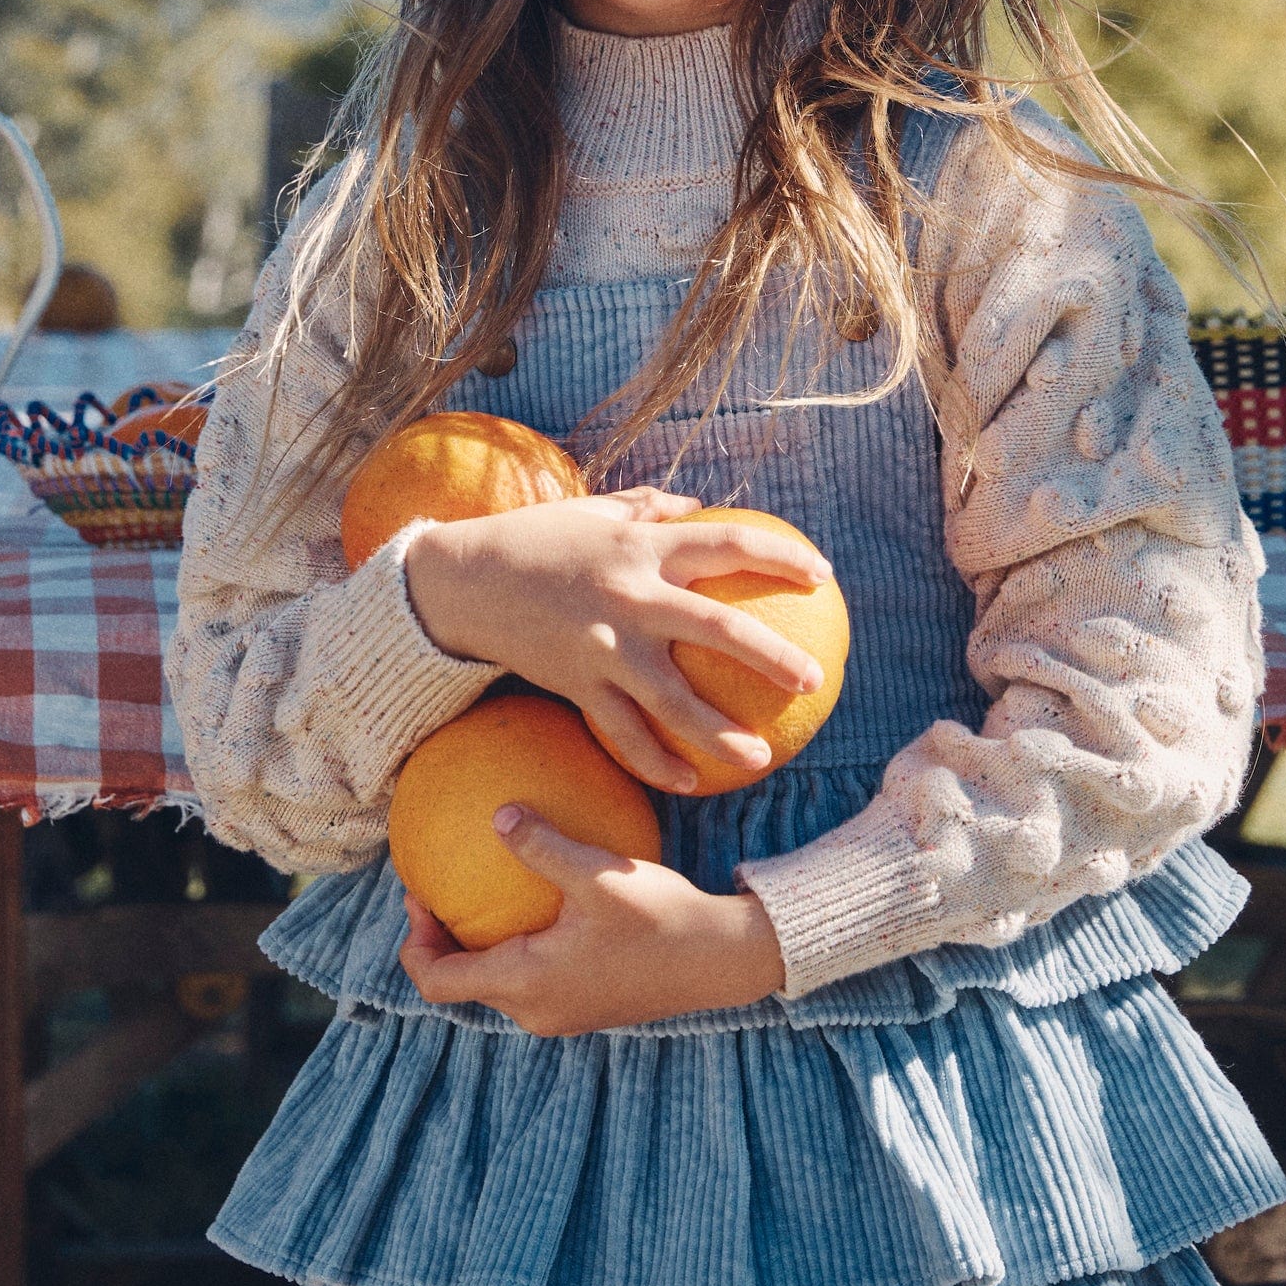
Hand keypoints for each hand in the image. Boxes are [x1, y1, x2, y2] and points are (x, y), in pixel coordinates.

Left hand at [397, 806, 788, 1034]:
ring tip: (480, 895)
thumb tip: (497, 815)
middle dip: (441, 941)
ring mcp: (561, 1015)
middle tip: (437, 890)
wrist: (722, 960)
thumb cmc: (662, 918)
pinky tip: (535, 907)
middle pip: (462, 986)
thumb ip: (542, 845)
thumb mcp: (598, 874)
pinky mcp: (584, 1007)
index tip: (418, 896)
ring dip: (479, 946)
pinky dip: (513, 951)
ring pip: (496, 985)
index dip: (414, 943)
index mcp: (527, 984)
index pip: (438, 982)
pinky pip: (529, 982)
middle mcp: (536, 1011)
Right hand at [403, 490, 830, 793]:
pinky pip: (623, 733)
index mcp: (642, 548)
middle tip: (811, 680)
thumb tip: (698, 504)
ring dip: (720, 732)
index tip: (822, 576)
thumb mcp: (595, 511)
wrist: (463, 583)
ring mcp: (603, 647)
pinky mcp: (577, 685)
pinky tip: (690, 781)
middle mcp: (629, 598)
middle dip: (772, 656)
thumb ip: (649, 508)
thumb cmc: (535, 540)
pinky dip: (655, 761)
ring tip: (762, 756)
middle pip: (717, 629)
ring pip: (673, 700)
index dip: (780, 556)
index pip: (727, 545)